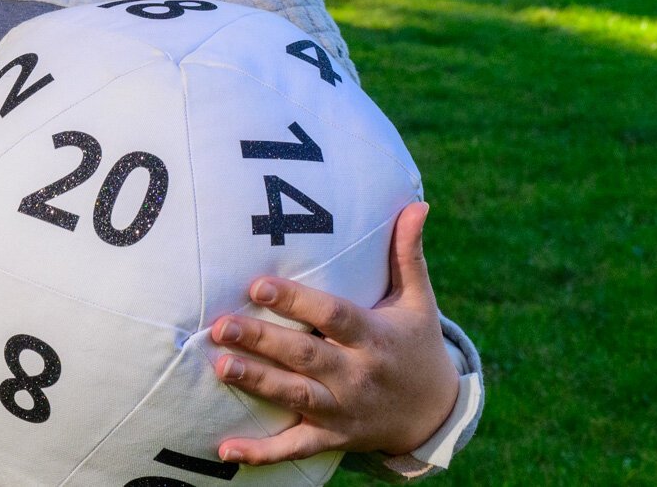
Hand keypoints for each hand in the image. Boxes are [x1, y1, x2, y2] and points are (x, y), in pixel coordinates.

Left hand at [209, 201, 459, 463]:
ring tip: (220, 366)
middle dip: (263, 342)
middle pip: (306, 357)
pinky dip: (261, 453)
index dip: (297, 302)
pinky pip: (294, 448)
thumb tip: (416, 204)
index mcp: (373, 337)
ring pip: (295, 397)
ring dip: (257, 383)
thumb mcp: (417, 301)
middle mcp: (357, 375)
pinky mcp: (332, 437)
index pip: (333, 317)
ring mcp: (343, 410)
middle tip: (221, 325)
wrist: (436, 414)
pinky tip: (225, 449)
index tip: (258, 285)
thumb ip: (407, 254)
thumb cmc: (415, 343)